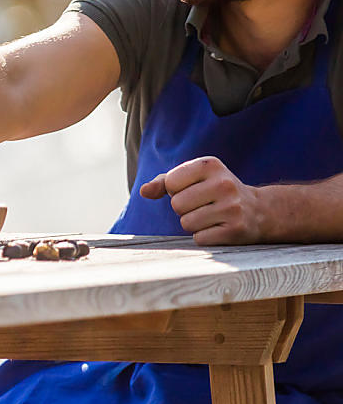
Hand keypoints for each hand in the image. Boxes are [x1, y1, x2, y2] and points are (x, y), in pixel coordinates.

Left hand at [139, 156, 262, 245]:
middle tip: (204, 206)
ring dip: (194, 224)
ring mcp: (231, 207)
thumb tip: (143, 192)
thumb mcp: (194, 178)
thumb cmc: (217, 192)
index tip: (193, 190)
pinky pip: (200, 238)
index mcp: (210, 164)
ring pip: (187, 223)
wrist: (259, 211)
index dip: (176, 191)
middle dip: (184, 209)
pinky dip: (205, 237)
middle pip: (177, 204)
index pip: (171, 182)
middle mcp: (223, 183)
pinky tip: (219, 229)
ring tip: (212, 217)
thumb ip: (165, 182)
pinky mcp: (236, 230)